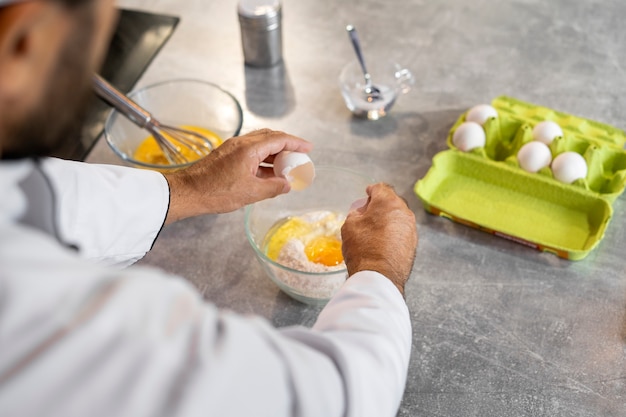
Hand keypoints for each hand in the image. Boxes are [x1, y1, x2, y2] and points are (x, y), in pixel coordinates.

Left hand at [163, 129, 312, 222]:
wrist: (187, 192)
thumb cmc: (215, 192)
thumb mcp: (251, 193)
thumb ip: (273, 187)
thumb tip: (286, 185)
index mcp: (249, 149)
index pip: (279, 139)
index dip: (296, 143)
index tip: (308, 148)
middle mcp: (241, 143)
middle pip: (270, 137)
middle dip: (287, 146)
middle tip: (299, 156)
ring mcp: (232, 148)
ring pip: (259, 144)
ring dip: (274, 153)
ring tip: (286, 167)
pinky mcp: (226, 156)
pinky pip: (250, 152)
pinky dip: (262, 159)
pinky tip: (267, 172)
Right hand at [340, 183, 417, 296]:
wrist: (379, 276)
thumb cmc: (362, 248)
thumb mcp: (350, 225)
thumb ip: (357, 213)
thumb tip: (363, 213)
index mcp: (388, 202)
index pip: (381, 188)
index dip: (372, 190)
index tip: (368, 193)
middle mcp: (404, 212)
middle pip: (392, 202)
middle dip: (381, 205)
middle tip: (369, 212)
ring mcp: (411, 228)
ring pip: (398, 217)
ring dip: (388, 219)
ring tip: (375, 229)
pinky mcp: (413, 243)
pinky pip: (402, 231)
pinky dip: (394, 232)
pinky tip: (383, 241)